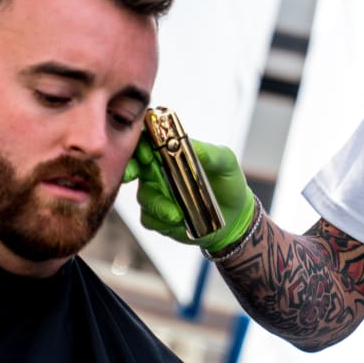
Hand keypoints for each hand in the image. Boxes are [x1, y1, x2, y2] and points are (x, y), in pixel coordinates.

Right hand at [127, 135, 255, 252]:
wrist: (234, 216)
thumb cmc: (228, 182)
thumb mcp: (226, 163)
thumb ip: (210, 153)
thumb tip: (191, 146)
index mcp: (172, 153)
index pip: (148, 141)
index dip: (140, 144)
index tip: (145, 153)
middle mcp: (159, 171)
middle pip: (133, 165)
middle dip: (129, 169)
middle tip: (132, 174)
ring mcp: (157, 194)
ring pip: (143, 196)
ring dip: (157, 204)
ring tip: (177, 213)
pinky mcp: (158, 216)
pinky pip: (148, 218)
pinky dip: (160, 220)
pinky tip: (177, 221)